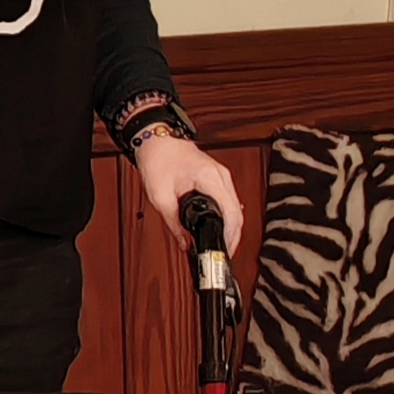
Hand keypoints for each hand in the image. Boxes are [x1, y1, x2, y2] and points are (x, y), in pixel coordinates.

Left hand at [133, 134, 242, 252]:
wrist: (155, 138)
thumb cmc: (158, 158)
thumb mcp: (160, 197)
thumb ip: (173, 224)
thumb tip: (184, 243)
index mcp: (210, 178)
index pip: (232, 213)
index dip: (231, 237)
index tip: (226, 251)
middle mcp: (221, 177)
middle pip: (238, 213)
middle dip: (233, 237)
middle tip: (223, 255)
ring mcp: (221, 176)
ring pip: (236, 208)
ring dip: (232, 228)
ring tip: (223, 246)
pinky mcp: (217, 178)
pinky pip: (229, 202)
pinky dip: (228, 217)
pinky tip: (220, 228)